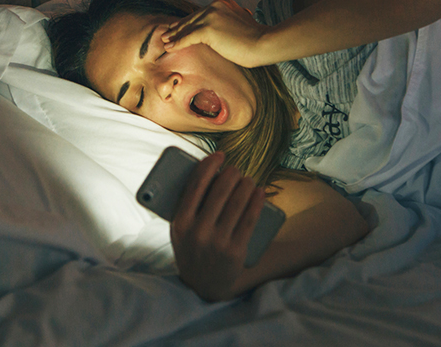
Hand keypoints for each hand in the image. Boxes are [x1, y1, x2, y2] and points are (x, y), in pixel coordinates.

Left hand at [162, 0, 269, 67]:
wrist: (264, 43)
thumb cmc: (256, 39)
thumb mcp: (241, 23)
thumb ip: (229, 21)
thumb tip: (222, 30)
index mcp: (223, 3)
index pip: (201, 13)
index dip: (188, 20)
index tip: (179, 26)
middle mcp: (215, 5)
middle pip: (192, 18)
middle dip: (178, 27)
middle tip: (166, 33)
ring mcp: (211, 16)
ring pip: (188, 27)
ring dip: (174, 35)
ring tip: (164, 41)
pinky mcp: (208, 29)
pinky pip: (188, 37)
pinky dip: (178, 43)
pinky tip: (169, 47)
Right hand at [170, 152, 265, 300]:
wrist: (203, 285)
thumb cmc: (192, 248)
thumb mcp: (180, 230)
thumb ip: (187, 206)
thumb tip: (207, 172)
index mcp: (180, 222)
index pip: (196, 185)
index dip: (209, 166)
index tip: (219, 155)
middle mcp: (198, 231)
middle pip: (220, 191)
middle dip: (231, 174)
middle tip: (236, 170)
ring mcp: (218, 242)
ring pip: (237, 202)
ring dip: (246, 184)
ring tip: (248, 179)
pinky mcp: (236, 250)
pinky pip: (249, 219)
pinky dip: (257, 202)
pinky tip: (259, 192)